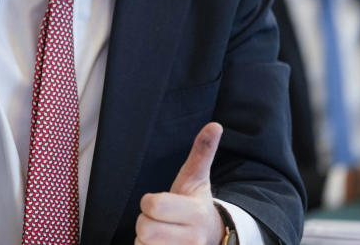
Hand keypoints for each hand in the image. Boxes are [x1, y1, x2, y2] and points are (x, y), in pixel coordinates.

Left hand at [135, 122, 226, 244]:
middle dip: (145, 222)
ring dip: (146, 239)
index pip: (153, 206)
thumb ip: (203, 151)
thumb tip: (215, 125)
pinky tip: (159, 244)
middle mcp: (193, 238)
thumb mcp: (197, 178)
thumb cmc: (196, 202)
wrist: (211, 236)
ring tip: (161, 233)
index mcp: (195, 213)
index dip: (149, 202)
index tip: (158, 201)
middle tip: (158, 218)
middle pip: (144, 228)